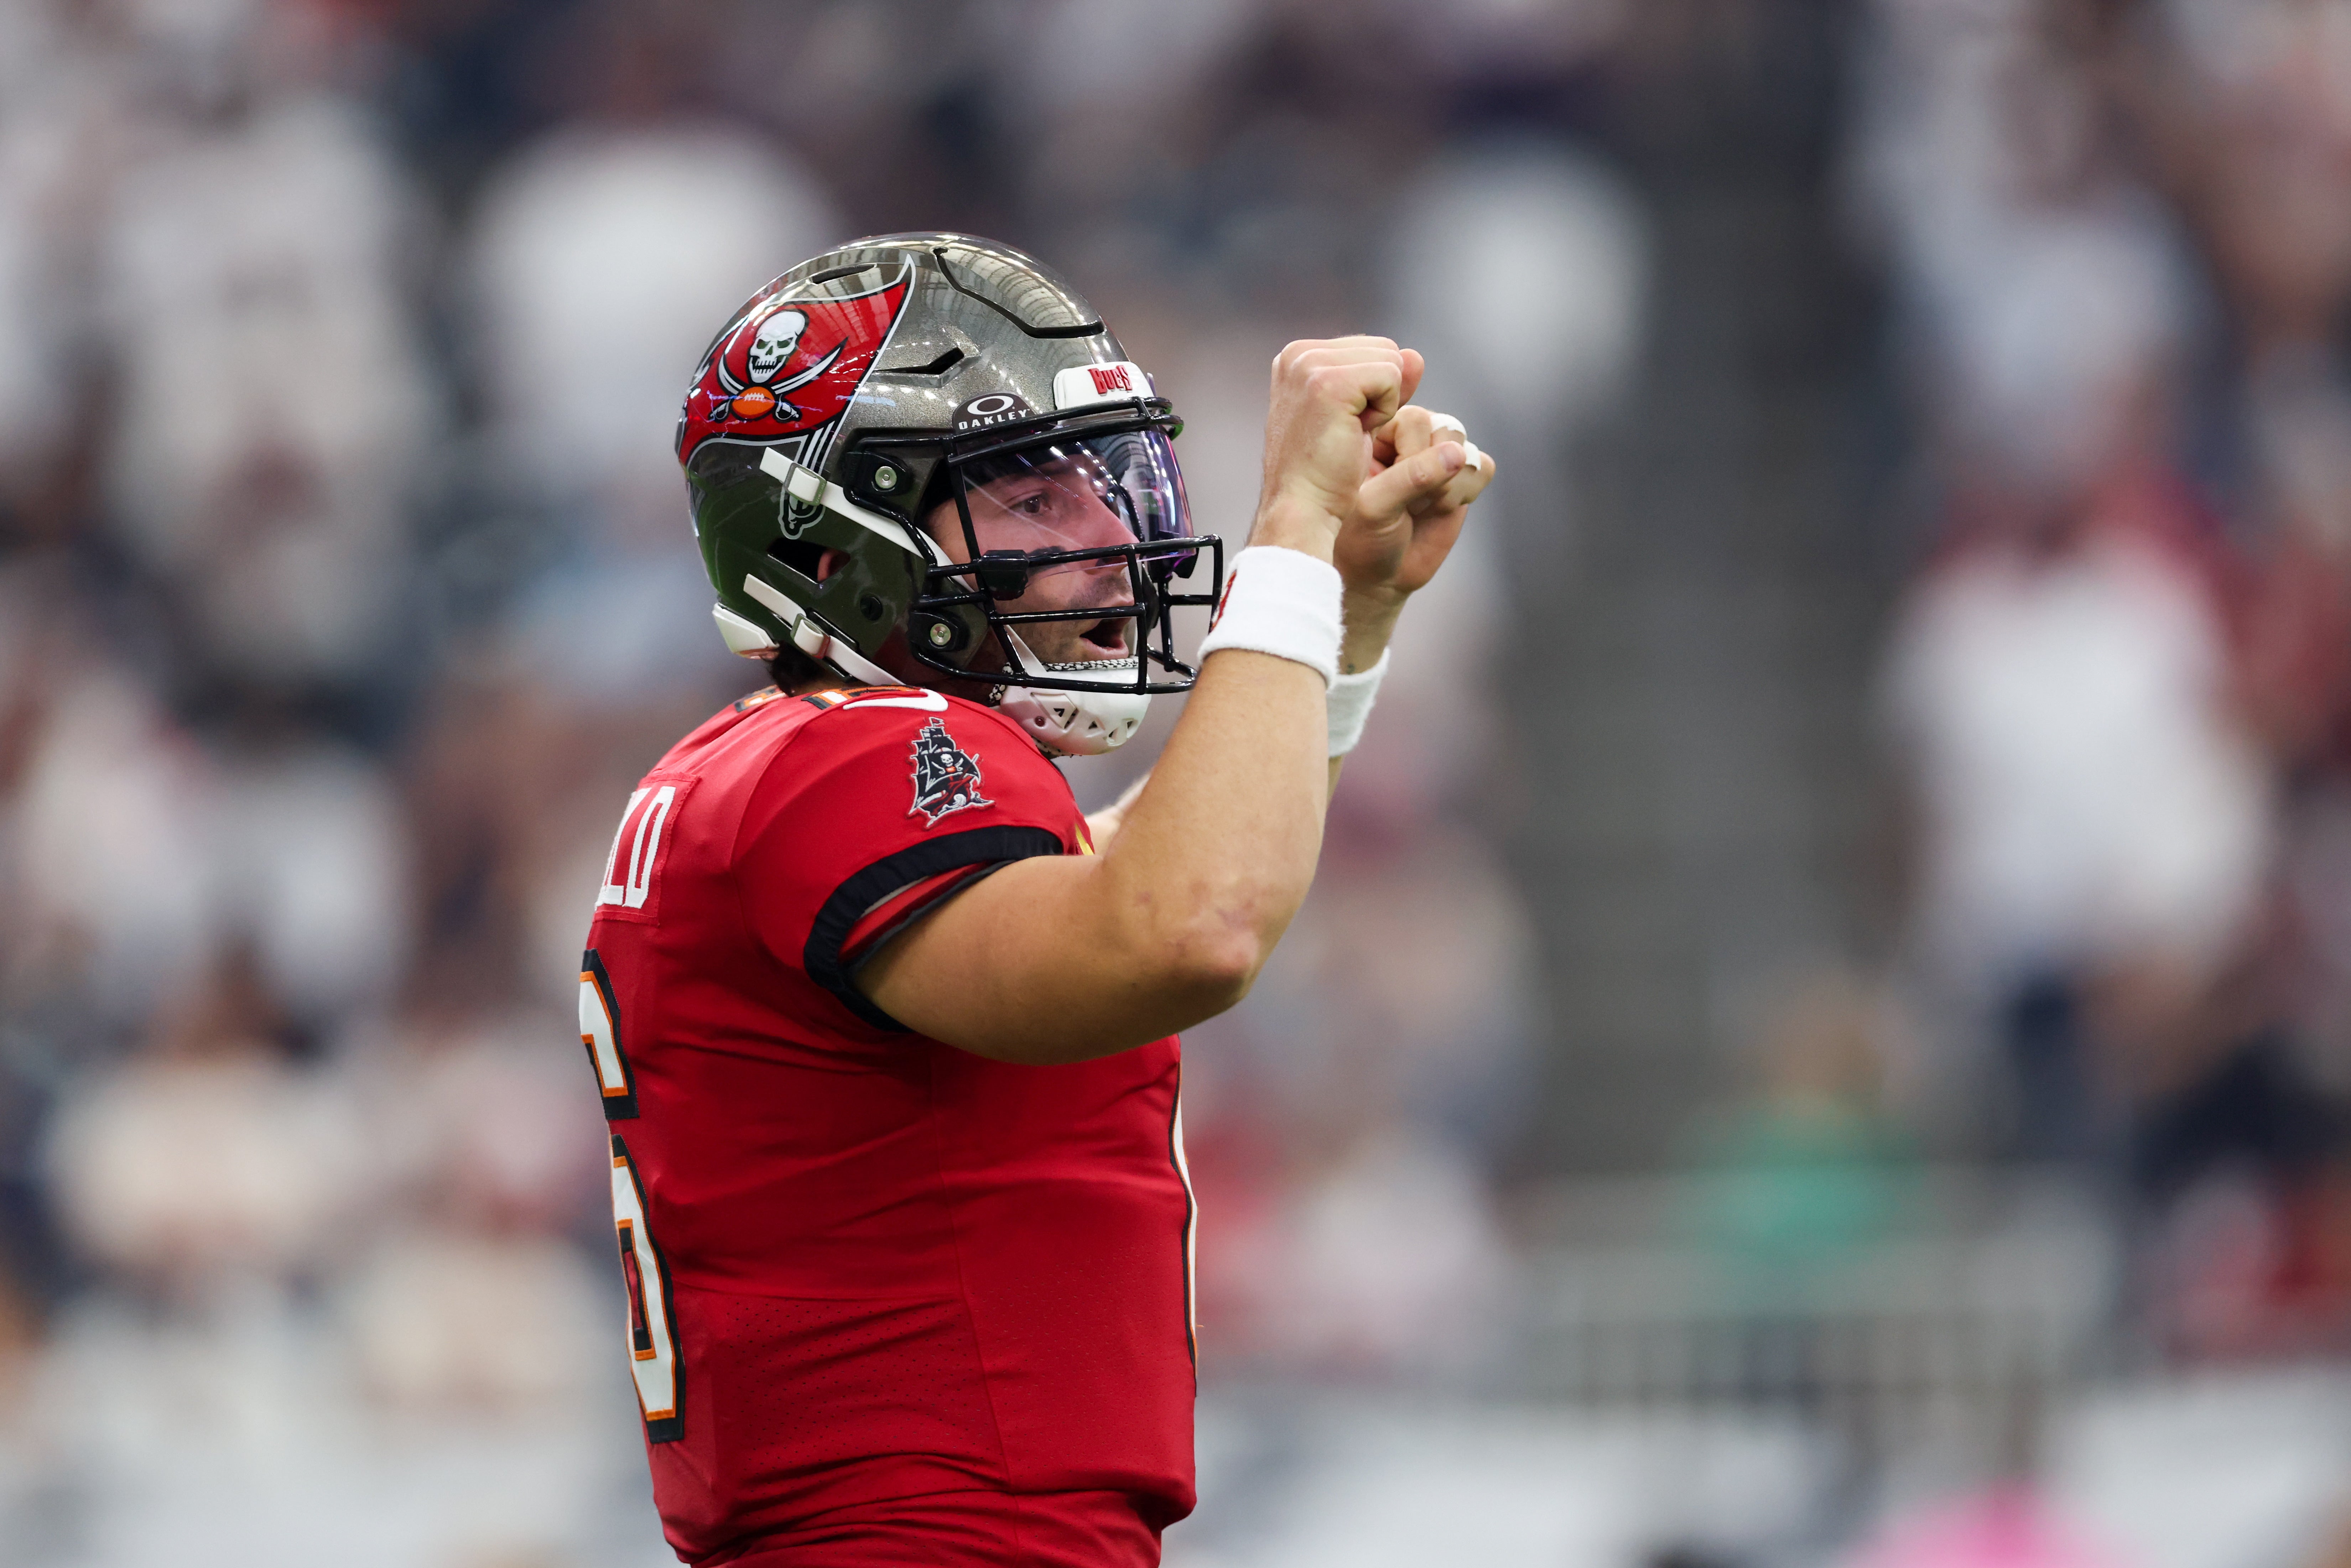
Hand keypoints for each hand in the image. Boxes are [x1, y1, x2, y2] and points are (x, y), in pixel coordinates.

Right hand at [1249, 338, 1423, 558]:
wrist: (1303, 509)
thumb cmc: (1325, 474)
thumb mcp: (1358, 416)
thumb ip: (1384, 381)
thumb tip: (1416, 356)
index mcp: (1298, 357)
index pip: (1371, 349)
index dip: (1374, 392)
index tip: (1343, 425)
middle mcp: (1299, 354)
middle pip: (1385, 350)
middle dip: (1380, 395)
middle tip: (1347, 432)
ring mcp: (1310, 365)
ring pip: (1391, 362)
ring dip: (1383, 404)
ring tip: (1349, 434)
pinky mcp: (1330, 382)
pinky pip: (1391, 378)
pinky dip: (1384, 412)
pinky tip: (1356, 435)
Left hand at [1331, 405, 1495, 670]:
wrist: (1375, 576)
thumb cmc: (1359, 537)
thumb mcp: (1375, 506)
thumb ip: (1412, 476)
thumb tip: (1458, 454)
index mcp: (1380, 433)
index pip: (1416, 419)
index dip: (1413, 454)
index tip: (1392, 487)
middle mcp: (1411, 439)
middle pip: (1448, 428)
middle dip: (1434, 473)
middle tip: (1410, 503)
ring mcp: (1438, 458)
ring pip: (1466, 448)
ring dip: (1450, 486)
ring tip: (1422, 508)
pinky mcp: (1460, 479)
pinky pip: (1484, 467)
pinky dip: (1468, 491)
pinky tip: (1441, 509)